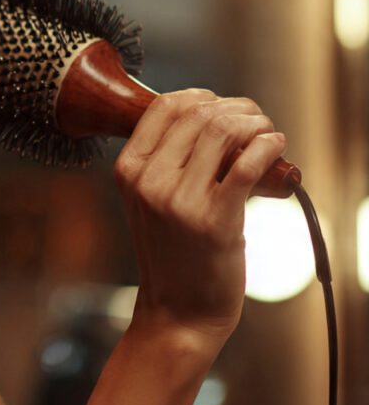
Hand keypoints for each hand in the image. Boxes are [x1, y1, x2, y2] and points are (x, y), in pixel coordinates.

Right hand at [113, 89, 287, 347]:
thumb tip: (208, 113)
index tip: (223, 107)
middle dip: (235, 108)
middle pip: (197, 114)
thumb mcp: (147, 198)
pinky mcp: (214, 220)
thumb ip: (163, 158)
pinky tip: (276, 146)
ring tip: (266, 132)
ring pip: (222, 132)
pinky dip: (267, 146)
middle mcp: (148, 180)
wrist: (179, 308)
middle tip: (255, 121)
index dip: (201, 97)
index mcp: (128, 169)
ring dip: (254, 123)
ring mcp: (178, 200)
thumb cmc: (171, 249)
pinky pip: (245, 165)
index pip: (165, 106)